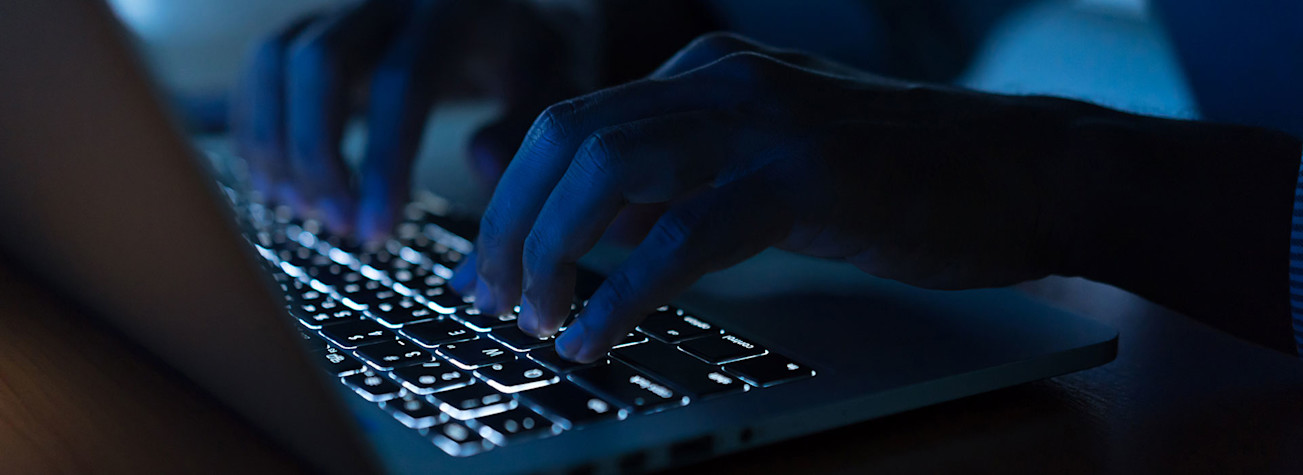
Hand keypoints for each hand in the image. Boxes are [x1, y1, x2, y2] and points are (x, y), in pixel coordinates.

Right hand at [230, 0, 593, 240]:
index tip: (377, 229)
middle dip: (318, 153)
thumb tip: (483, 166)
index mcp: (451, 12)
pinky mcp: (317, 31)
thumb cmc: (533, 64)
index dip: (381, 160)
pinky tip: (279, 183)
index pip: (401, 82)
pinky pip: (264, 67)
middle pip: (319, 62)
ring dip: (277, 141)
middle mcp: (389, 2)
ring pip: (277, 60)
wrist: (510, 20)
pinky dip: (259, 126)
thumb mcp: (555, 91)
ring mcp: (346, 12)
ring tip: (302, 209)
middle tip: (339, 226)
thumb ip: (526, 128)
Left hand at [453, 32, 1099, 361]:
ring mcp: (763, 120)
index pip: (570, 125)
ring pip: (607, 172)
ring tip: (535, 322)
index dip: (509, 201)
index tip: (485, 269)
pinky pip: (684, 233)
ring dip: (551, 254)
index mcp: (703, 72)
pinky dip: (624, 292)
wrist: (1027, 169)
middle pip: (565, 140)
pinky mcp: (806, 175)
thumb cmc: (899, 181)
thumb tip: (583, 225)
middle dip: (510, 227)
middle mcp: (719, 79)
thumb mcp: (761, 169)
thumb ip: (673, 181)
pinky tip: (596, 336)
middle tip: (491, 300)